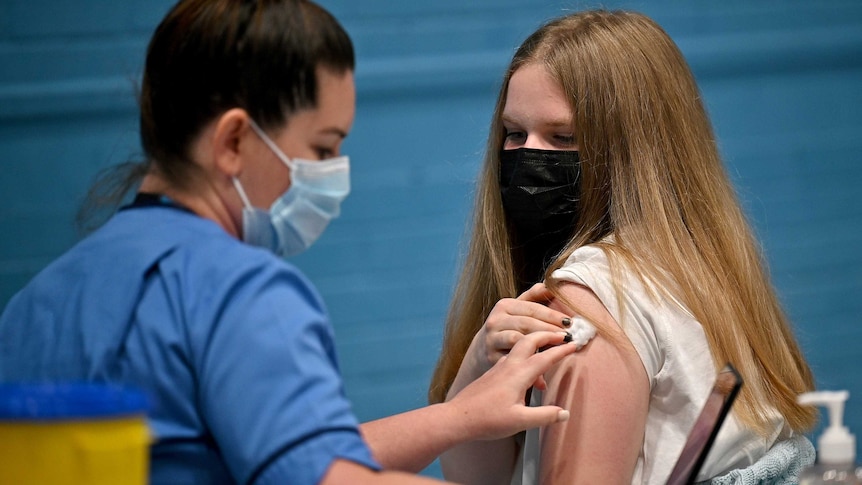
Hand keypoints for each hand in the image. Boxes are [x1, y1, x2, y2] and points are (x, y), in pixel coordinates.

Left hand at [446, 331, 578, 440]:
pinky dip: (525, 348)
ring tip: (548, 341)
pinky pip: (513, 352)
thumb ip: (545, 416)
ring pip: (520, 344)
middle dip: (548, 333)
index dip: (562, 350)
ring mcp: (500, 367)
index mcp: (518, 374)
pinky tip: (528, 360)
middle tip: (563, 334)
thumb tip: (565, 413)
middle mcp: (509, 365)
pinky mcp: (493, 372)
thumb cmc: (488, 420)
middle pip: (531, 340)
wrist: (457, 417)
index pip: (545, 357)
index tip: (575, 343)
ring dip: (536, 338)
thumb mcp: (520, 422)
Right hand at [461, 283, 574, 382]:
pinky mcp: (490, 358)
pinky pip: (513, 361)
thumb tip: (551, 284)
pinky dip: (528, 368)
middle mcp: (495, 320)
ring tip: (558, 351)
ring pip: (517, 340)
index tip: (570, 322)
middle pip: (526, 324)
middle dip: (549, 330)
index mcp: (504, 306)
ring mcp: (492, 339)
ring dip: (539, 345)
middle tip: (568, 337)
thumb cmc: (508, 327)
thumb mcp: (516, 309)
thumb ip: (533, 296)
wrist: (482, 350)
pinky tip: (543, 378)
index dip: (552, 315)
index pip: (532, 309)